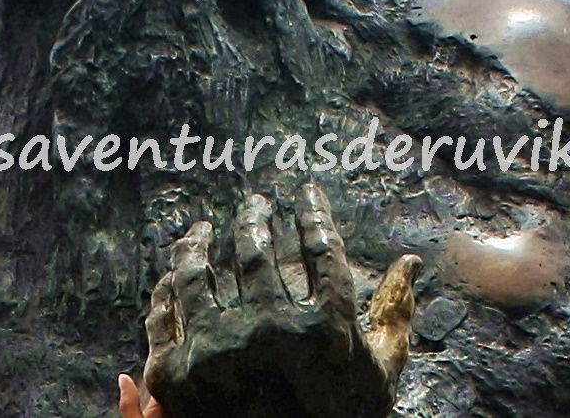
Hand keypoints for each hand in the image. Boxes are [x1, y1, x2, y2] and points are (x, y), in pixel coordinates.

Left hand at [139, 189, 420, 417]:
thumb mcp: (380, 377)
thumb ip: (395, 315)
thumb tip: (409, 261)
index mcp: (323, 330)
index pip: (321, 246)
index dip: (314, 211)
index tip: (305, 192)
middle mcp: (268, 331)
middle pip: (255, 249)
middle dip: (254, 217)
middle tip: (254, 205)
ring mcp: (216, 351)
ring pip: (195, 273)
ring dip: (195, 244)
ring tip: (200, 231)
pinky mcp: (175, 375)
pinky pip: (160, 317)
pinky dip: (164, 292)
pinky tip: (171, 278)